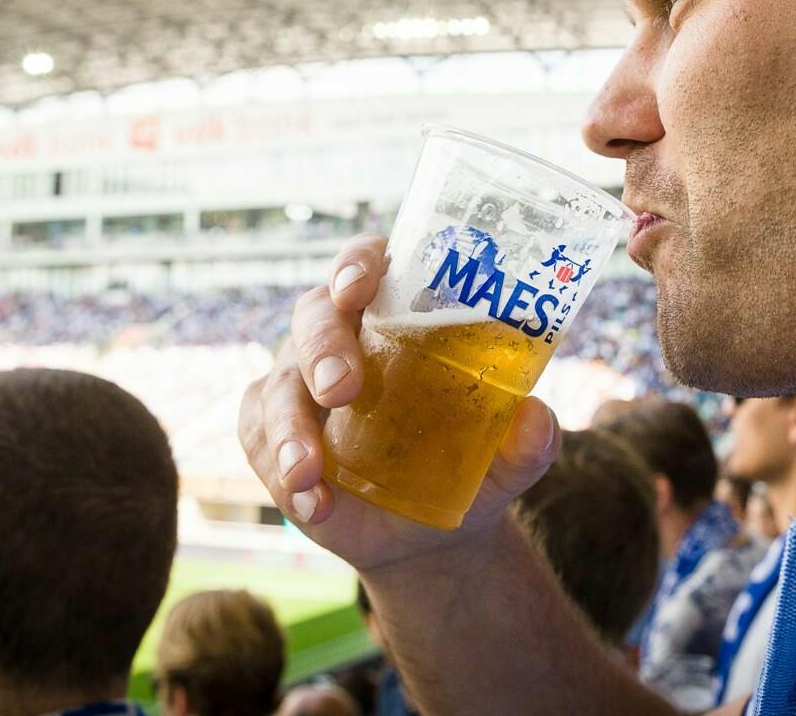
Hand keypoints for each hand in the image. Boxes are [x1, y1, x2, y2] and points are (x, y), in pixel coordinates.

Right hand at [238, 233, 561, 569]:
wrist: (431, 533)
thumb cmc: (472, 465)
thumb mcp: (510, 457)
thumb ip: (529, 438)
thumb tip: (536, 420)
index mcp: (400, 314)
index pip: (371, 263)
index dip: (357, 264)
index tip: (356, 288)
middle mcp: (343, 336)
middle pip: (314, 316)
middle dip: (322, 348)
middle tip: (342, 390)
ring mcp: (301, 383)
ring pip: (278, 384)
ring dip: (288, 428)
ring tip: (309, 472)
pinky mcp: (273, 433)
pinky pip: (258, 439)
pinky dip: (279, 471)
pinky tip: (313, 504)